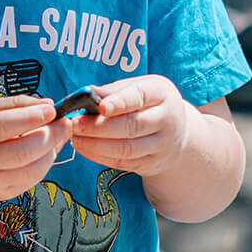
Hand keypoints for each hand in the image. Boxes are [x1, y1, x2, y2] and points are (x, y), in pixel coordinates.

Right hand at [0, 97, 74, 200]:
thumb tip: (48, 104)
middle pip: (21, 152)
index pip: (3, 127)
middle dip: (50, 136)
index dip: (31, 118)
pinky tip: (46, 150)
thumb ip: (15, 104)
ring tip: (57, 135)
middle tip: (64, 123)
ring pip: (31, 170)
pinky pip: (31, 180)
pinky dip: (44, 164)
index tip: (53, 109)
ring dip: (52, 152)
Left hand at [63, 75, 194, 176]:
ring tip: (75, 137)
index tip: (100, 107)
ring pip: (126, 148)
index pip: (140, 97)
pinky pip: (123, 163)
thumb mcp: (138, 87)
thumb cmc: (149, 103)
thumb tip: (85, 93)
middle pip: (131, 126)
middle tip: (74, 124)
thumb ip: (113, 90)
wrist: (177, 132)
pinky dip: (99, 156)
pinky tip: (84, 148)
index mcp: (162, 93)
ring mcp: (162, 145)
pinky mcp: (153, 164)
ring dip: (95, 145)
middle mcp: (168, 120)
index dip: (120, 102)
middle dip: (99, 127)